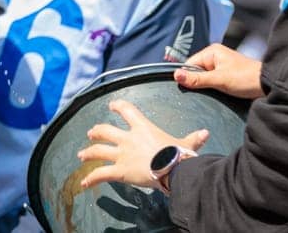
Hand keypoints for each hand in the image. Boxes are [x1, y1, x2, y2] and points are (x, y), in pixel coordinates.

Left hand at [77, 99, 208, 189]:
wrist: (172, 169)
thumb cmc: (178, 155)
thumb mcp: (186, 144)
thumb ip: (193, 138)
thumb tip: (206, 133)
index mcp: (143, 128)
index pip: (127, 111)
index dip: (118, 106)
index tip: (112, 105)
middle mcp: (128, 139)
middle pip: (106, 131)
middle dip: (97, 131)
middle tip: (91, 132)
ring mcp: (122, 154)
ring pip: (98, 151)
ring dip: (89, 152)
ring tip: (81, 155)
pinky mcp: (119, 171)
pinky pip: (101, 174)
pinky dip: (91, 179)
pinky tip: (84, 183)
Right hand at [173, 43, 264, 99]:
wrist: (269, 85)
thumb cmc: (246, 79)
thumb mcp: (219, 80)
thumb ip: (197, 79)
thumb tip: (176, 75)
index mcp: (212, 51)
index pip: (190, 64)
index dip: (187, 77)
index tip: (187, 89)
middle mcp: (216, 56)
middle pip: (197, 71)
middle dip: (198, 82)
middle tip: (202, 94)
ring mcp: (222, 65)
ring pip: (205, 77)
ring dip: (207, 86)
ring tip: (213, 93)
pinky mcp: (228, 74)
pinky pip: (214, 81)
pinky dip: (214, 88)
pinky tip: (218, 94)